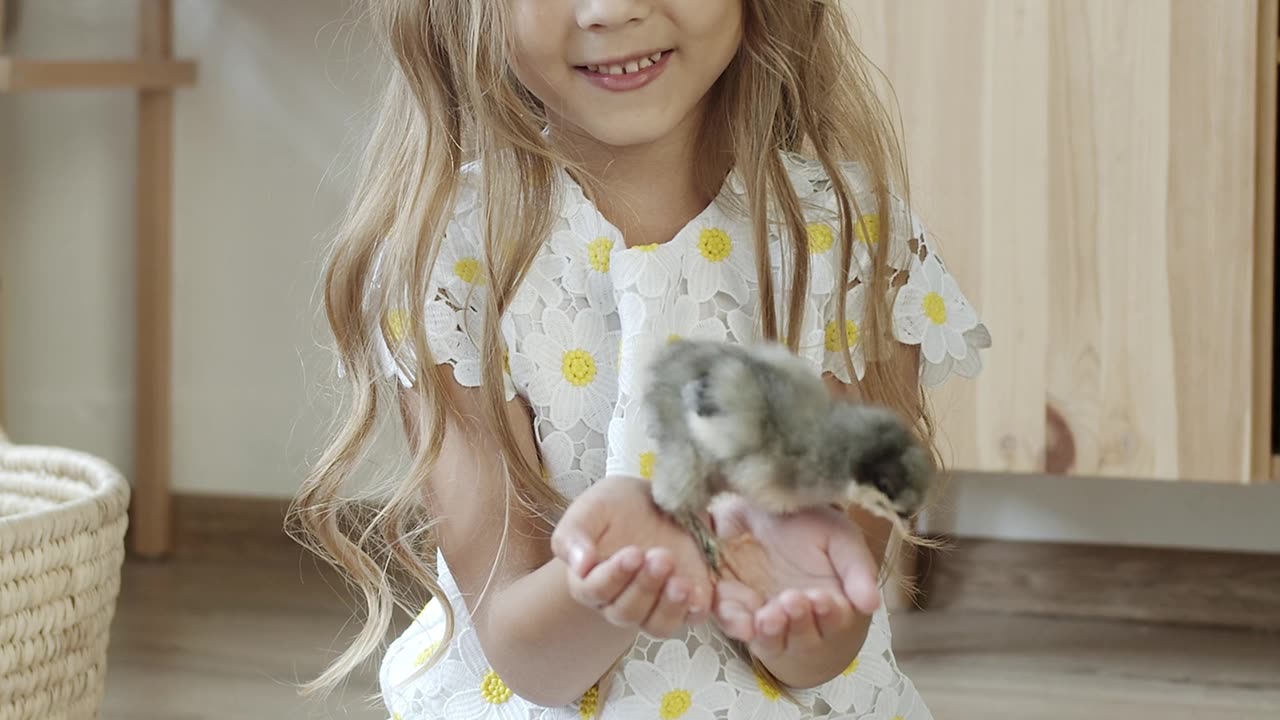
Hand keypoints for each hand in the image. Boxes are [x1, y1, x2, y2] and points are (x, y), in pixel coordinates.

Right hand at [551, 476, 713, 637]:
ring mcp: (655, 605)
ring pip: (657, 625)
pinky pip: (690, 618)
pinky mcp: (686, 602)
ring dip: (668, 606)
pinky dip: (694, 608)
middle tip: (661, 557)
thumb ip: (574, 535)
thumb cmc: (617, 505)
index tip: (633, 553)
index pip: (594, 591)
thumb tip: (579, 565)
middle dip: (645, 586)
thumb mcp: (592, 507)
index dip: (614, 576)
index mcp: (590, 580)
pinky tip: (698, 592)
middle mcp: (620, 600)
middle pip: (626, 611)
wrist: (658, 498)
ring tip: (681, 582)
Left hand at [708, 495, 879, 659]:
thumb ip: (857, 568)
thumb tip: (872, 604)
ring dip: (771, 631)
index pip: (835, 619)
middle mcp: (798, 615)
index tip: (822, 599)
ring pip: (772, 640)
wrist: (762, 501)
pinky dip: (737, 625)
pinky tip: (743, 623)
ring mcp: (766, 615)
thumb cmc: (808, 521)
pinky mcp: (734, 607)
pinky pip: (735, 625)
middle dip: (799, 622)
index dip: (830, 614)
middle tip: (793, 601)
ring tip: (769, 616)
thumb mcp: (839, 535)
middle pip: (803, 636)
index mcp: (830, 600)